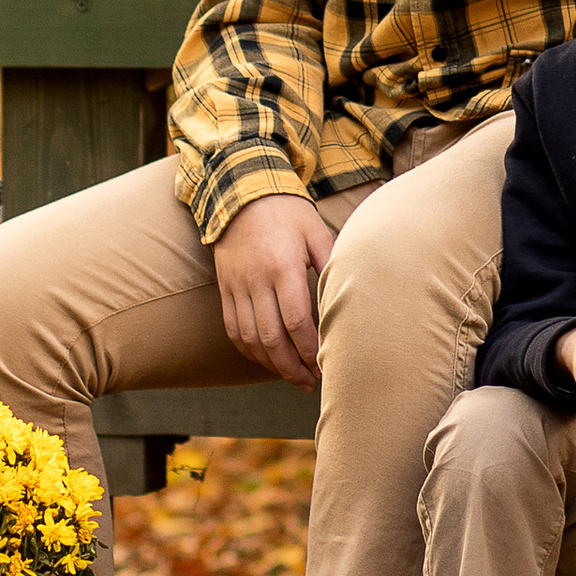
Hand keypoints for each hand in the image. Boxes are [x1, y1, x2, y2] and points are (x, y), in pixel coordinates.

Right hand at [213, 192, 335, 388]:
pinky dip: (249, 350)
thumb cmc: (286, 212)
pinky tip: (266, 360)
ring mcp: (236, 286)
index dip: (308, 349)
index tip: (323, 365)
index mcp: (282, 267)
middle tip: (310, 383)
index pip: (295, 320)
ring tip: (291, 377)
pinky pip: (233, 329)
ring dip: (270, 364)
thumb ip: (331, 263)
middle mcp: (256, 280)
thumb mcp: (315, 231)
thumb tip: (350, 295)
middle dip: (291, 367)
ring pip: (249, 338)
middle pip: (270, 337)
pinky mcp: (224, 288)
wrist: (240, 192)